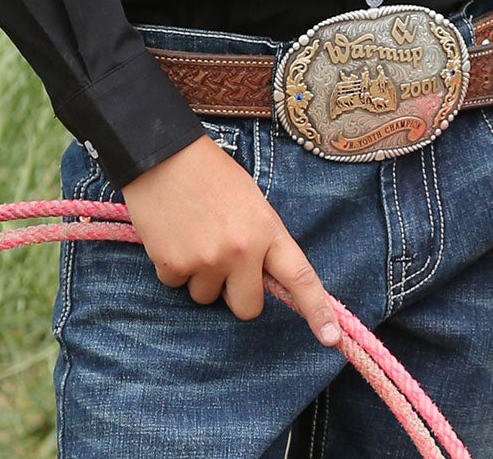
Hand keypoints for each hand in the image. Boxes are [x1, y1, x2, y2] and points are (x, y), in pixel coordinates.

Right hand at [121, 134, 340, 345]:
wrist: (163, 154)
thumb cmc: (210, 174)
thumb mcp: (250, 200)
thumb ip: (261, 239)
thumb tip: (262, 276)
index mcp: (266, 229)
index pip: (299, 276)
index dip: (317, 309)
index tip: (330, 338)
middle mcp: (241, 250)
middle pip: (247, 307)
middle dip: (235, 292)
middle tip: (222, 259)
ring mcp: (207, 260)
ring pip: (206, 297)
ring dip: (200, 276)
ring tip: (193, 234)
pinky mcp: (173, 266)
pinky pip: (176, 284)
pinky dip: (173, 266)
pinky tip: (172, 234)